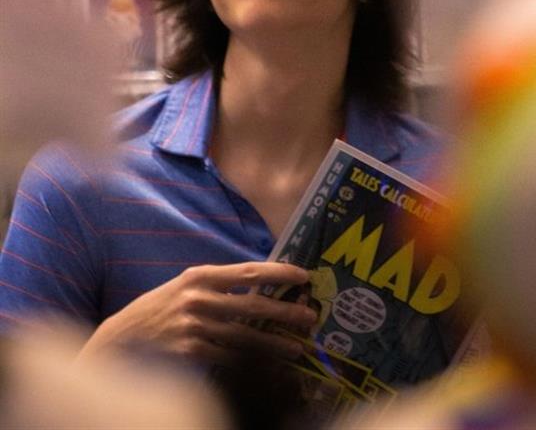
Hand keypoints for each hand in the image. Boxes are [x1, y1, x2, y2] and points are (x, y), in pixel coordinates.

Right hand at [80, 262, 317, 364]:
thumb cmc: (158, 310)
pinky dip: (250, 364)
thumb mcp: (184, 287)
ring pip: (246, 336)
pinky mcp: (190, 352)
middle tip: (311, 317)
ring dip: (275, 344)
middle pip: (253, 305)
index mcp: (200, 275)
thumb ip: (216, 285)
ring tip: (298, 348)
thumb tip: (257, 286)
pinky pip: (228, 358)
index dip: (279, 272)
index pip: (248, 271)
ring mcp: (195, 326)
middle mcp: (199, 297)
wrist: (120, 340)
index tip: (303, 275)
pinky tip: (267, 368)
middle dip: (285, 311)